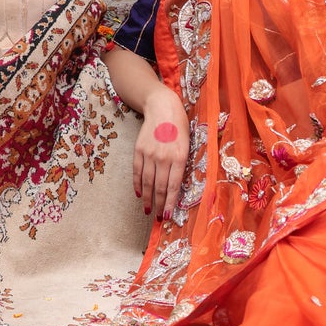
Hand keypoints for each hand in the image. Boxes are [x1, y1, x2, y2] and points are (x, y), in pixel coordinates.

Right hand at [134, 84, 189, 220]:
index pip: (173, 186)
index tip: (167, 216)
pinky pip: (137, 171)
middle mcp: (163, 157)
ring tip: (147, 210)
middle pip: (158, 187)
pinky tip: (138, 194)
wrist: (162, 107)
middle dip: (158, 205)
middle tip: (157, 218)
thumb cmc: (180, 126)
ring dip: (146, 199)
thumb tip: (176, 186)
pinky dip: (137, 184)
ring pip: (146, 182)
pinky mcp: (139, 149)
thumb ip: (182, 164)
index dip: (169, 203)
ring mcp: (149, 153)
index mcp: (179, 157)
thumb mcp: (188, 144)